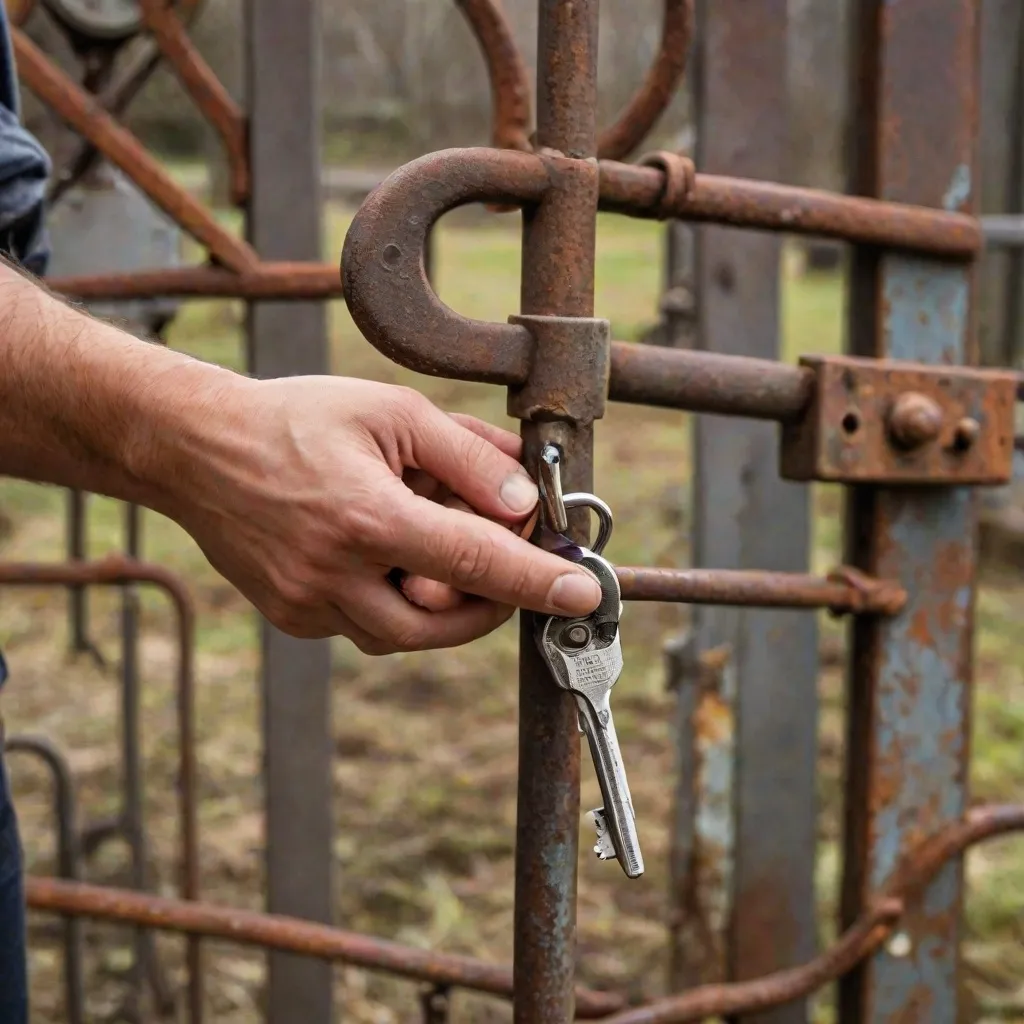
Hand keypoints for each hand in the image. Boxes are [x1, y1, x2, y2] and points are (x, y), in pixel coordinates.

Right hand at [163, 375, 602, 653]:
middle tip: (511, 568)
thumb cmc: (295, 418)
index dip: (537, 582)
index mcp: (367, 518)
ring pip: (404, 633)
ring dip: (443, 604)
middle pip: (444, 621)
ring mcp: (308, 603)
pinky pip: (365, 627)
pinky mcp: (292, 616)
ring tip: (442, 550)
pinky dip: (395, 600)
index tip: (583, 597)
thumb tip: (523, 500)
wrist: (196, 447)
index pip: (475, 563)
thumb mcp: (391, 412)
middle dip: (490, 602)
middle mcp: (336, 573)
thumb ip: (467, 456)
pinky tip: (387, 554)